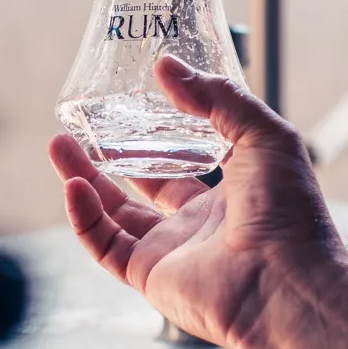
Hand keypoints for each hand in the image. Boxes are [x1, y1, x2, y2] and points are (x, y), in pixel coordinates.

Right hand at [48, 56, 347, 348]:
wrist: (286, 282)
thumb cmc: (289, 213)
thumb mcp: (264, 135)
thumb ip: (218, 98)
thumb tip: (168, 67)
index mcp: (230, 193)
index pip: (184, 163)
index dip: (155, 138)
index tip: (130, 108)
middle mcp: (198, 224)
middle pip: (139, 187)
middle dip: (106, 158)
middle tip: (80, 129)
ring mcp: (172, 252)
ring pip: (114, 214)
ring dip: (83, 180)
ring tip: (58, 145)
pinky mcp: (150, 276)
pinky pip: (106, 245)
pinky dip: (85, 218)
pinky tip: (73, 186)